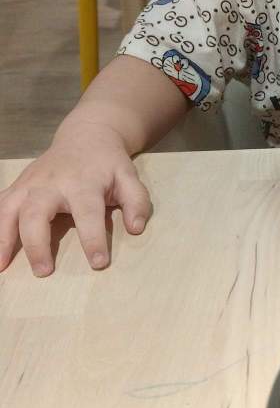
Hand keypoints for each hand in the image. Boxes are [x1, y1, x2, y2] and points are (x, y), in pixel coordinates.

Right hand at [0, 122, 150, 275]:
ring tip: (2, 267)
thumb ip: (137, 202)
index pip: (88, 213)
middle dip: (37, 243)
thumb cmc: (108, 164)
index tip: (99, 263)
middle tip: (44, 271)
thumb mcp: (130, 177)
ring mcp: (30, 183)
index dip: (93, 239)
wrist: (87, 136)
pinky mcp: (18, 186)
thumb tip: (136, 228)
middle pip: (36, 212)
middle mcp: (51, 183)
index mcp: (83, 183)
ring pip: (8, 209)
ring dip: (2, 238)